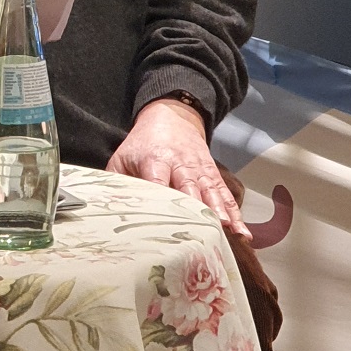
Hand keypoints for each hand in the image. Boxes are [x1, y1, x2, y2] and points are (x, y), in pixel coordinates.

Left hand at [106, 98, 250, 238]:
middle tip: (202, 233)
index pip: (158, 182)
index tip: (165, 223)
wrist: (173, 117)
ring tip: (228, 233)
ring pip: (212, 193)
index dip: (163, 201)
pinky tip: (243, 232)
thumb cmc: (143, 144)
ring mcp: (200, 170)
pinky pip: (225, 195)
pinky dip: (235, 213)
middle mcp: (180, 165)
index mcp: (155, 160)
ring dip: (220, 214)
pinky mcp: (213, 175)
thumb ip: (115, 182)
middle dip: (197, 211)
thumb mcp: (123, 157)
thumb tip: (107, 210)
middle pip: (190, 189)